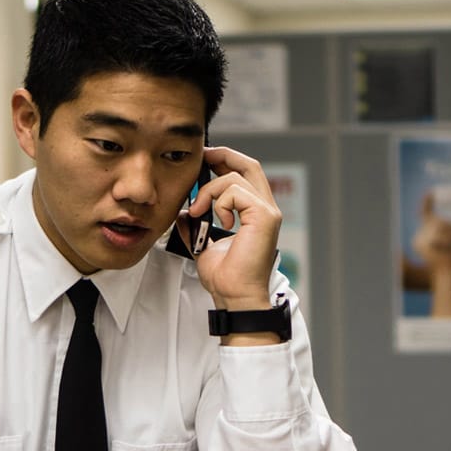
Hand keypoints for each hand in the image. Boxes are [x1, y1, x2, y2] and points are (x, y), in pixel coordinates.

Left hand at [177, 146, 281, 312]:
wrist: (234, 295)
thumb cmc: (225, 277)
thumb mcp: (202, 244)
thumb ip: (195, 225)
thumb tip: (183, 212)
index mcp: (254, 212)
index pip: (245, 174)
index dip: (225, 161)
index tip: (203, 161)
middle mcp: (265, 209)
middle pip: (249, 165)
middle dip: (223, 155)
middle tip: (202, 157)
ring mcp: (267, 211)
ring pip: (235, 178)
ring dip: (209, 190)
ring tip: (198, 210)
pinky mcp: (264, 216)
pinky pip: (236, 192)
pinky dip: (218, 202)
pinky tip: (216, 220)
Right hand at [409, 191, 450, 316]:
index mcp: (434, 231)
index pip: (427, 213)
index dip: (428, 202)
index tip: (430, 192)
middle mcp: (424, 234)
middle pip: (439, 219)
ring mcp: (420, 239)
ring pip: (439, 224)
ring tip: (449, 248)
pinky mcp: (420, 243)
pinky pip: (438, 233)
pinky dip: (446, 240)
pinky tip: (444, 250)